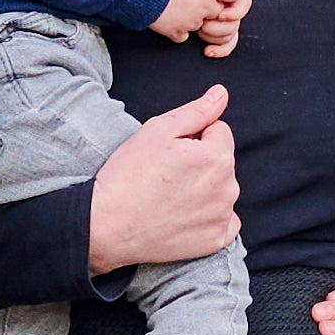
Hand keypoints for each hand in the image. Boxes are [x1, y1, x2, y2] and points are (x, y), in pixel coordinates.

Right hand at [86, 92, 240, 273]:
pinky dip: (209, 217)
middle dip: (201, 162)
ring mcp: (222, 217)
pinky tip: (183, 216)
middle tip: (166, 175)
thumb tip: (221, 94)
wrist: (107, 225)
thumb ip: (196, 111)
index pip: (219, 131)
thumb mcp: (158, 131)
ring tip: (170, 196)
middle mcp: (228, 187)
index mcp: (217, 156)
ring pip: (222, 190)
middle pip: (222, 162)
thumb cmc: (128, 175)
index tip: (170, 152)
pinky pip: (224, 222)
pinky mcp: (215, 241)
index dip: (193, 136)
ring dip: (205, 188)